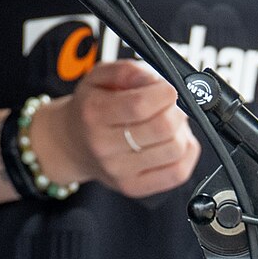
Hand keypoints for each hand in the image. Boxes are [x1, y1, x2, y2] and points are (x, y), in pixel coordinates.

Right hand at [27, 59, 199, 198]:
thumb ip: (129, 71)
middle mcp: (104, 145)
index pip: (141, 105)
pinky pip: (178, 172)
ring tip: (167, 124)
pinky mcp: (134, 187)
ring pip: (176, 149)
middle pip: (163, 128)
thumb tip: (158, 80)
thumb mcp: (99, 76)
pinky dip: (186, 154)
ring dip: (181, 132)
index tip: (165, 88)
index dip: (165, 92)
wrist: (71, 143)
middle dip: (176, 110)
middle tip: (168, 106)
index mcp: (94, 113)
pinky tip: (172, 142)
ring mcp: (119, 171)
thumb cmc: (89, 108)